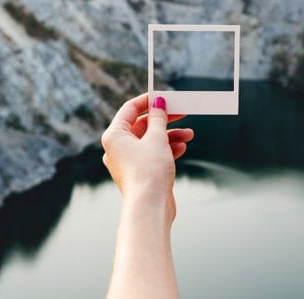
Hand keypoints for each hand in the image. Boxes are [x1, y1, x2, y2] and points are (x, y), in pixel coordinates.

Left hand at [101, 93, 192, 215]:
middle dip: (164, 120)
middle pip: (142, 125)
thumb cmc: (149, 172)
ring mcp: (127, 162)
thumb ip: (158, 118)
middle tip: (182, 112)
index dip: (148, 100)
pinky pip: (152, 154)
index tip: (164, 96)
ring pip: (150, 141)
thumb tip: (158, 104)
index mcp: (114, 136)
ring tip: (189, 135)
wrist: (150, 207)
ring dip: (170, 135)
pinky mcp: (139, 173)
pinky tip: (182, 148)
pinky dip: (167, 149)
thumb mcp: (157, 138)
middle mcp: (117, 148)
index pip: (129, 109)